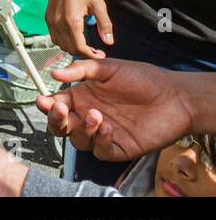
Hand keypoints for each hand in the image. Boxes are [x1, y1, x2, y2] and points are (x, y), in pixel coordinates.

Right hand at [36, 59, 193, 160]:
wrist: (174, 97)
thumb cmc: (143, 79)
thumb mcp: (109, 68)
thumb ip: (81, 70)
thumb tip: (54, 73)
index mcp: (83, 97)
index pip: (57, 104)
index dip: (47, 105)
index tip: (43, 100)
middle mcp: (89, 116)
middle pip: (61, 127)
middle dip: (55, 120)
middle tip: (61, 110)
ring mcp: (103, 133)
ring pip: (78, 141)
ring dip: (82, 130)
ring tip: (96, 115)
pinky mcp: (118, 148)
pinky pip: (100, 151)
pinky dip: (100, 141)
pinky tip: (108, 128)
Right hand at [45, 0, 113, 57]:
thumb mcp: (99, 4)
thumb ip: (104, 24)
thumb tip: (109, 42)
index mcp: (72, 21)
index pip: (80, 48)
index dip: (91, 55)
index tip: (100, 54)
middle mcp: (59, 23)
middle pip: (70, 49)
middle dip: (83, 52)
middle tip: (95, 50)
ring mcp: (51, 21)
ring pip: (60, 45)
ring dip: (72, 47)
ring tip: (85, 44)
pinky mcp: (48, 18)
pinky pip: (54, 37)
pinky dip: (64, 41)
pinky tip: (73, 36)